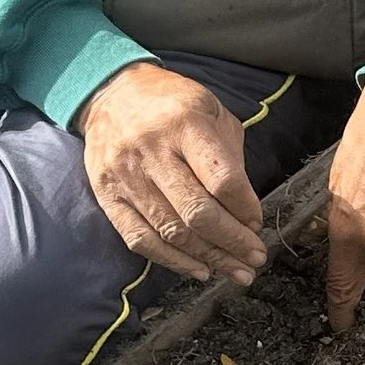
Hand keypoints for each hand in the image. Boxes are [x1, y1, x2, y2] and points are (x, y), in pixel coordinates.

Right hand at [74, 63, 266, 282]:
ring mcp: (126, 176)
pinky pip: (140, 240)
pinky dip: (172, 261)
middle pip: (197, 213)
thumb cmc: (171, 104)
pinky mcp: (107, 196)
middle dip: (233, 242)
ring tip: (236, 271)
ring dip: (209, 258)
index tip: (257, 222)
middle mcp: (152, 151)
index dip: (245, 208)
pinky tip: (198, 269)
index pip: (222, 180)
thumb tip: (245, 212)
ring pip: (171, 232)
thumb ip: (230, 157)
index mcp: (185, 124)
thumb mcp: (211, 111)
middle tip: (255, 258)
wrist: (110, 93)